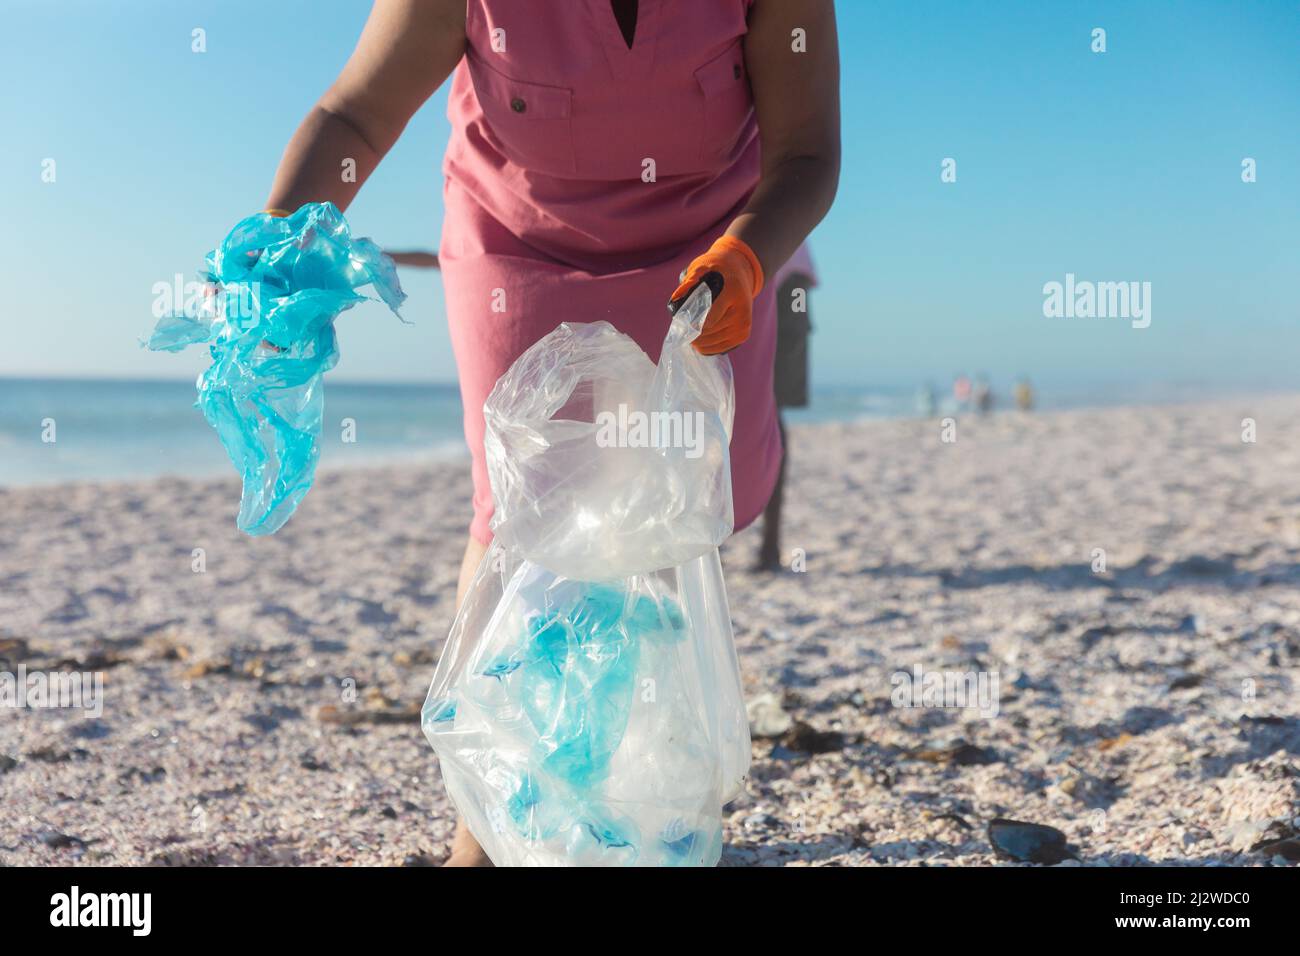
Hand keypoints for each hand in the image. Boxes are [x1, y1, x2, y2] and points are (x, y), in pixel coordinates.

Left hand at [668, 235, 763, 354]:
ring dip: (697, 341)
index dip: (691, 324)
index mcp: (733, 293)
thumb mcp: (704, 267)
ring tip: (689, 333)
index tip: (680, 322)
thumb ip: (689, 281)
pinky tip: (699, 339)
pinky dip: (705, 346)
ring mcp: (744, 327)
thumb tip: (675, 299)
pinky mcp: (743, 336)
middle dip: (692, 333)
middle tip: (682, 329)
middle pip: (709, 333)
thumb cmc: (718, 271)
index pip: (709, 319)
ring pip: (711, 344)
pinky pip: (718, 349)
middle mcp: (742, 313)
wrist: (740, 273)